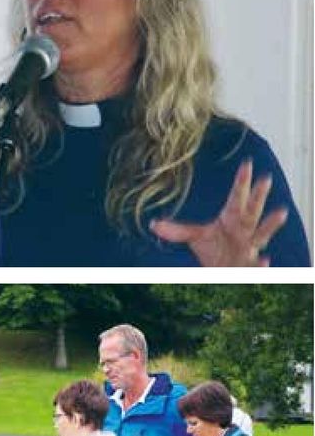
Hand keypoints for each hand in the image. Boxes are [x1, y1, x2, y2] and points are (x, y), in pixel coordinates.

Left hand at [149, 159, 286, 267]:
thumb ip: (177, 230)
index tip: (246, 164)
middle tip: (265, 178)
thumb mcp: (195, 237)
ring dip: (271, 224)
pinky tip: (265, 261)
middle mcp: (244, 229)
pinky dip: (260, 264)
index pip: (237, 196)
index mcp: (232, 218)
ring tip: (281, 212)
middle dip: (259, 195)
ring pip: (262, 233)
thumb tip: (154, 224)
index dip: (241, 181)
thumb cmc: (214, 250)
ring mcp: (249, 246)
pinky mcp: (249, 265)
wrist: (223, 271)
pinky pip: (256, 264)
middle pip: (252, 209)